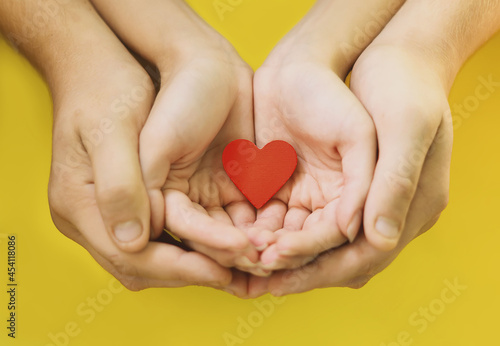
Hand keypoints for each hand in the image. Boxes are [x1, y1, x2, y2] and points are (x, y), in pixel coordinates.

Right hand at [41, 3, 236, 290]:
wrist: (107, 69)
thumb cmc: (106, 91)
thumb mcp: (110, 131)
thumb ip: (118, 187)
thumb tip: (133, 241)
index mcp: (80, 206)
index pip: (129, 257)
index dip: (177, 269)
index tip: (220, 272)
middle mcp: (97, 217)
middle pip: (146, 265)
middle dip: (193, 271)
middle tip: (239, 275)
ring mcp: (119, 211)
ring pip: (161, 255)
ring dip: (200, 261)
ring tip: (241, 264)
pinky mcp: (141, 201)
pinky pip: (170, 234)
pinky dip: (200, 241)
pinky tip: (232, 239)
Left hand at [248, 35, 453, 297]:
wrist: (368, 57)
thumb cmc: (397, 87)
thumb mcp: (403, 129)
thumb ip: (392, 184)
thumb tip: (376, 238)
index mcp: (402, 204)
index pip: (361, 250)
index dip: (320, 259)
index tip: (280, 259)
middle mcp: (367, 209)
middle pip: (329, 253)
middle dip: (292, 263)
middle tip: (254, 270)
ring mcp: (336, 198)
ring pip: (304, 238)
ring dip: (274, 249)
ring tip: (241, 255)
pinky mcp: (309, 185)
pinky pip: (288, 217)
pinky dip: (266, 226)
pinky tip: (240, 229)